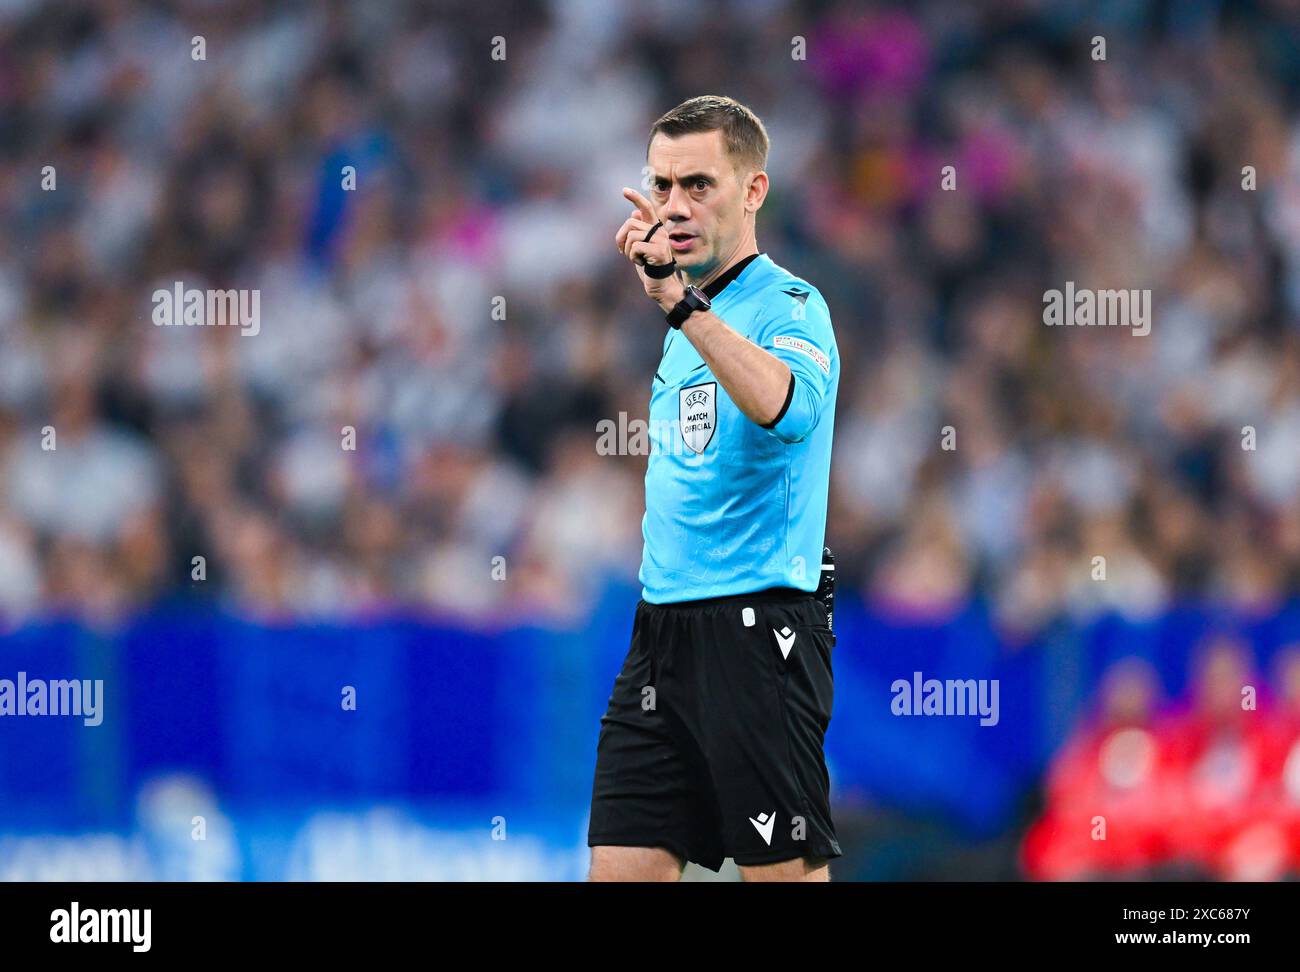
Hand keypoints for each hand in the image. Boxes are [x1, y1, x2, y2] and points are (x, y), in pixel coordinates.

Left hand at [615, 187, 685, 308]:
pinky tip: (642, 263)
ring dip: (628, 250)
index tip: (624, 190)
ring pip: (631, 236)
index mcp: (655, 229)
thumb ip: (638, 233)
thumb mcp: (641, 248)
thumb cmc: (650, 268)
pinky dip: (633, 257)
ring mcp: (660, 240)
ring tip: (636, 259)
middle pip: (630, 224)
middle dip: (621, 239)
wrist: (661, 286)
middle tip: (623, 252)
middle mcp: (659, 231)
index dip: (635, 198)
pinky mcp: (658, 251)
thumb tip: (634, 214)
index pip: (646, 208)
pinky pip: (635, 247)